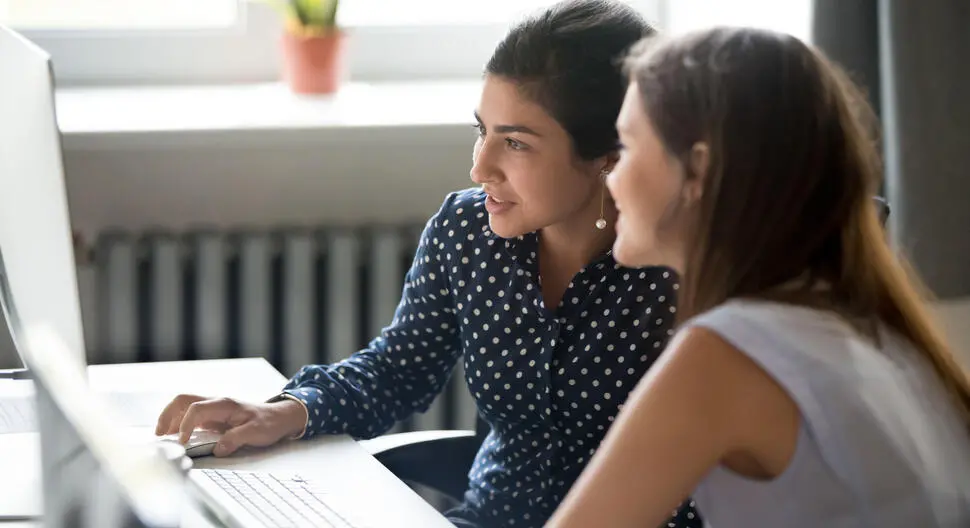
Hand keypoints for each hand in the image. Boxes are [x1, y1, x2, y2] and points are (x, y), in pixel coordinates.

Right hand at [155, 394, 307, 456]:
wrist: (279, 417)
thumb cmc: (268, 423)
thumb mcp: (256, 433)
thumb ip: (236, 439)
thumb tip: (218, 449)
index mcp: (224, 404)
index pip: (196, 409)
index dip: (185, 424)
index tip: (181, 441)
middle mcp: (216, 403)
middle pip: (183, 400)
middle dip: (168, 415)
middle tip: (159, 434)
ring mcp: (213, 409)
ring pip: (184, 406)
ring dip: (170, 418)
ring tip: (162, 436)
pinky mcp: (213, 417)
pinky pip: (190, 415)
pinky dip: (178, 423)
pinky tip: (175, 436)